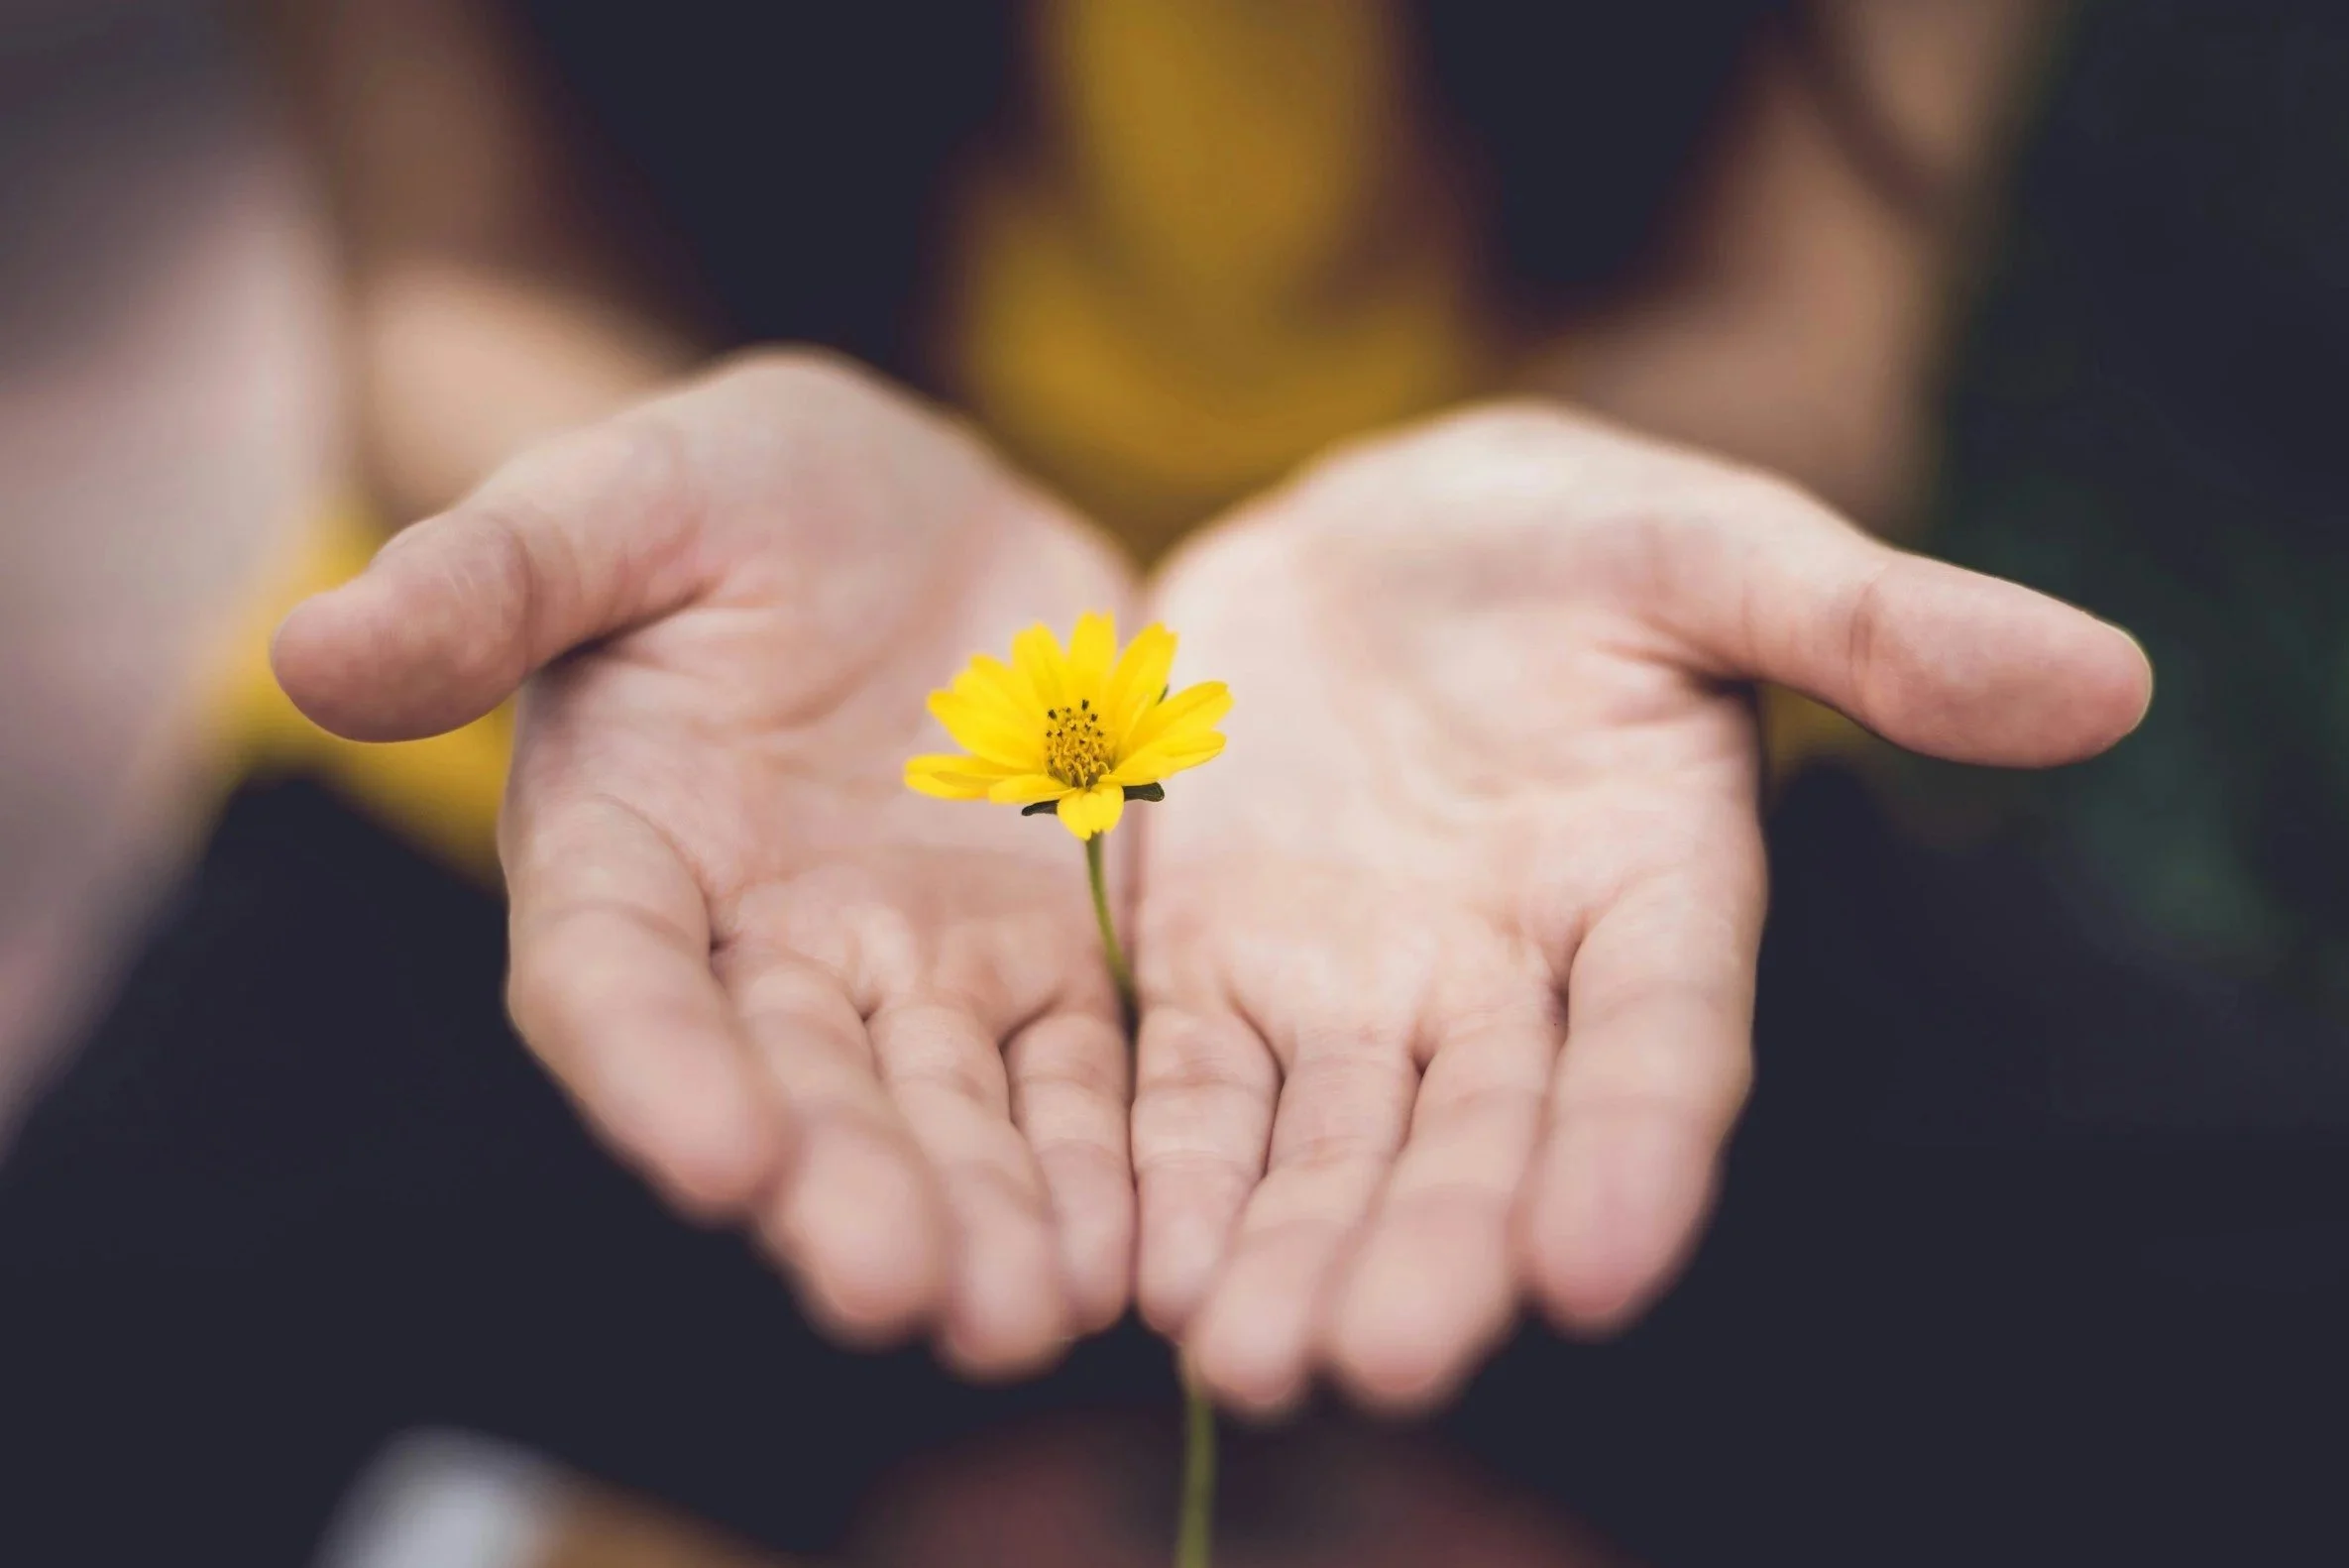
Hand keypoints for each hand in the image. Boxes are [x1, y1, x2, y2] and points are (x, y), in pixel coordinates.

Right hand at [274, 353, 1138, 1374]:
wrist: (908, 508)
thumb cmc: (731, 493)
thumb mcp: (620, 497)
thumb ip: (491, 578)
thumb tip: (309, 647)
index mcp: (625, 852)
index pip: (616, 983)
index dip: (657, 1072)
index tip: (720, 1159)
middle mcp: (760, 948)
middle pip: (796, 1092)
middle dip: (848, 1193)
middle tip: (904, 1293)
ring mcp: (911, 967)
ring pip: (946, 1112)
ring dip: (987, 1216)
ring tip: (1032, 1313)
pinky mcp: (1045, 958)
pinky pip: (1078, 1073)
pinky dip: (1104, 1158)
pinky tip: (1139, 1245)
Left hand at [1130, 403, 2150, 1413]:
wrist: (1370, 540)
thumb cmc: (1565, 537)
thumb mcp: (1706, 546)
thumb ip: (1870, 622)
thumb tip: (2105, 677)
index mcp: (1653, 891)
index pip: (1661, 1042)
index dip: (1637, 1150)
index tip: (1598, 1266)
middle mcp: (1510, 981)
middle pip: (1481, 1136)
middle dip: (1436, 1248)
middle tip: (1382, 1360)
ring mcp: (1358, 991)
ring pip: (1331, 1147)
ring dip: (1291, 1252)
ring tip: (1247, 1359)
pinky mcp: (1219, 971)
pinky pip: (1192, 1089)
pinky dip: (1172, 1173)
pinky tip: (1141, 1268)